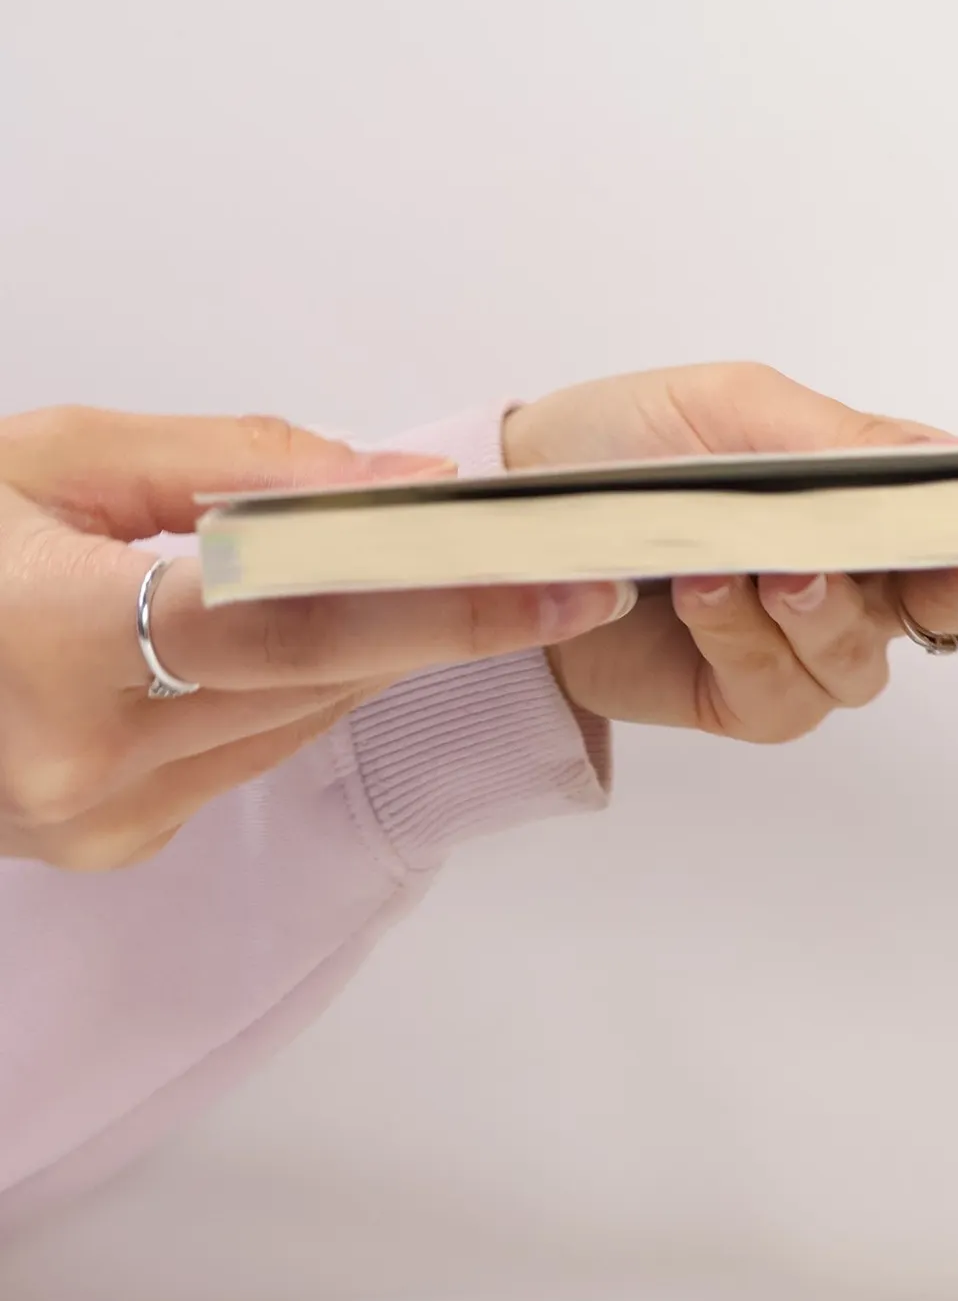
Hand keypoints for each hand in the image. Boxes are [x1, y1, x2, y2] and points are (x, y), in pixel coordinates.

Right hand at [0, 409, 634, 869]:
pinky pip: (252, 749)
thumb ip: (236, 465)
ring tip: (414, 570)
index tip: (562, 581)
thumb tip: (400, 486)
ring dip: (366, 644)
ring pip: (301, 716)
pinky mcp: (115, 844)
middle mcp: (85, 767)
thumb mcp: (54, 456)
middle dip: (440, 613)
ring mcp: (99, 825)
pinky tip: (289, 629)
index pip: (299, 625)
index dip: (445, 601)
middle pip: (322, 677)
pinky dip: (291, 685)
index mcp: (52, 648)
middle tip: (552, 563)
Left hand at [503, 363, 957, 744]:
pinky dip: (746, 641)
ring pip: (871, 655)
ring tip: (749, 562)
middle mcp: (860, 571)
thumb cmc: (626, 443)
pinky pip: (789, 691)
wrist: (512, 516)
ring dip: (817, 608)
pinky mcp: (754, 697)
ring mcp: (809, 641)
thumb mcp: (736, 413)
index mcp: (873, 493)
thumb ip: (849, 445)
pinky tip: (698, 596)